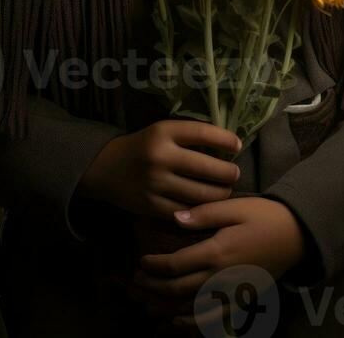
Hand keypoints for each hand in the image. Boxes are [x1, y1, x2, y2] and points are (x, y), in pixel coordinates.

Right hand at [76, 119, 242, 218]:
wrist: (106, 167)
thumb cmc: (143, 146)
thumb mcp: (162, 131)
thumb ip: (189, 136)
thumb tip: (228, 144)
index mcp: (163, 132)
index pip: (203, 133)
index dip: (225, 139)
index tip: (237, 145)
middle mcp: (160, 157)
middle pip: (208, 168)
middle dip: (229, 173)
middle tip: (235, 174)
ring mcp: (155, 184)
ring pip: (201, 194)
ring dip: (220, 194)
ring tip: (225, 190)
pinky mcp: (152, 206)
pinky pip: (187, 211)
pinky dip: (202, 210)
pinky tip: (208, 205)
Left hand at [124, 196, 308, 333]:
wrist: (297, 235)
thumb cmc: (264, 216)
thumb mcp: (234, 207)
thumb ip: (204, 213)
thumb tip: (175, 218)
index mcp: (217, 252)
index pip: (176, 265)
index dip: (155, 266)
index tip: (141, 262)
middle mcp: (222, 277)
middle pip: (179, 289)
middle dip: (154, 288)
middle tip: (137, 284)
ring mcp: (233, 293)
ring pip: (192, 309)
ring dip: (167, 309)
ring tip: (148, 306)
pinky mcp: (243, 301)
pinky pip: (214, 320)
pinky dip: (194, 324)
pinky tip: (180, 322)